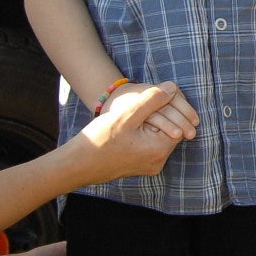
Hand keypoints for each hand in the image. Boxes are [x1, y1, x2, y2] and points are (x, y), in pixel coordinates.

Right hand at [79, 81, 194, 179]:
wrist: (77, 164)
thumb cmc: (100, 139)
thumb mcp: (127, 114)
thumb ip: (152, 100)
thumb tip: (173, 88)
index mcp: (159, 150)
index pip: (179, 121)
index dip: (169, 105)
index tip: (155, 95)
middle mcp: (158, 162)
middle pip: (171, 130)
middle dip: (162, 114)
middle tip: (145, 102)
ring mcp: (149, 167)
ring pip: (160, 138)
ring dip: (153, 124)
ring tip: (135, 114)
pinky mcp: (140, 168)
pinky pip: (150, 147)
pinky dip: (146, 135)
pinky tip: (130, 127)